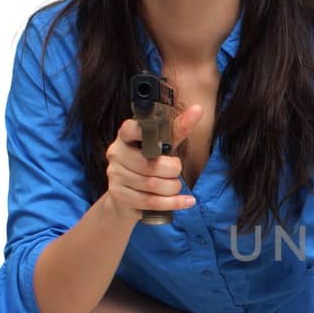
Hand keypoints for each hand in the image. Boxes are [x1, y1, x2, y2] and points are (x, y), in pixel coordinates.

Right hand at [102, 103, 202, 219]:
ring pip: (152, 184)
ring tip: (177, 186)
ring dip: (173, 187)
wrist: (126, 199)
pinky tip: (187, 201)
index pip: (131, 129)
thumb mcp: (162, 146)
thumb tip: (198, 109)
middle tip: (177, 171)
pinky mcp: (119, 195)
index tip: (160, 137)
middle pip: (150, 163)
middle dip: (172, 170)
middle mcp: (116, 154)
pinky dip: (173, 203)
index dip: (145, 131)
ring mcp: (115, 176)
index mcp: (125, 137)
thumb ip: (178, 129)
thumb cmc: (148, 165)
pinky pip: (151, 201)